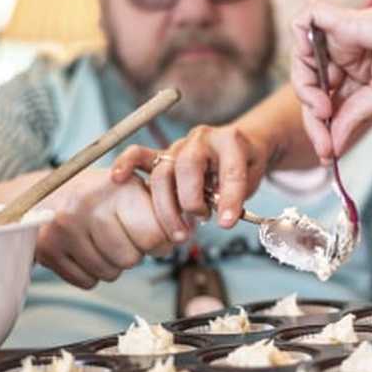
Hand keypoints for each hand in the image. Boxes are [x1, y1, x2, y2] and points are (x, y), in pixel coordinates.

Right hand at [34, 168, 171, 288]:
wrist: (49, 193)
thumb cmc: (104, 196)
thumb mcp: (134, 190)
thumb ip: (163, 211)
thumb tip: (185, 234)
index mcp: (119, 188)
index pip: (154, 237)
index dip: (159, 243)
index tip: (153, 238)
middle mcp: (89, 205)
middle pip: (131, 259)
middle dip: (132, 253)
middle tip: (120, 236)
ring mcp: (64, 228)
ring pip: (110, 274)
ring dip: (111, 264)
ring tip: (100, 241)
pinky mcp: (47, 249)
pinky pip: (87, 282)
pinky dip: (90, 273)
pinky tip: (84, 250)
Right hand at [110, 124, 269, 237]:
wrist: (240, 143)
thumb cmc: (245, 163)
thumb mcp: (253, 178)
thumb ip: (237, 196)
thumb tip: (222, 217)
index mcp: (230, 141)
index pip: (229, 169)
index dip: (229, 198)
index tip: (227, 222)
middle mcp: (201, 140)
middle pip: (187, 168)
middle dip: (192, 201)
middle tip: (200, 220)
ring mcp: (179, 146)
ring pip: (163, 172)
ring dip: (167, 206)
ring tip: (178, 231)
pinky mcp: (162, 154)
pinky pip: (139, 155)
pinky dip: (127, 164)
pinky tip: (119, 178)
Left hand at [291, 0, 371, 159]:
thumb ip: (355, 115)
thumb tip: (332, 146)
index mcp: (358, 72)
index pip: (327, 100)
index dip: (322, 129)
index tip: (328, 156)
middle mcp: (346, 54)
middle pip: (310, 85)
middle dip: (312, 119)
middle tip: (325, 145)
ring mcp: (343, 36)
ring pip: (301, 59)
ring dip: (305, 90)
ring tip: (324, 110)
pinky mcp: (343, 19)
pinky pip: (303, 21)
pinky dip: (299, 40)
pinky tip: (314, 72)